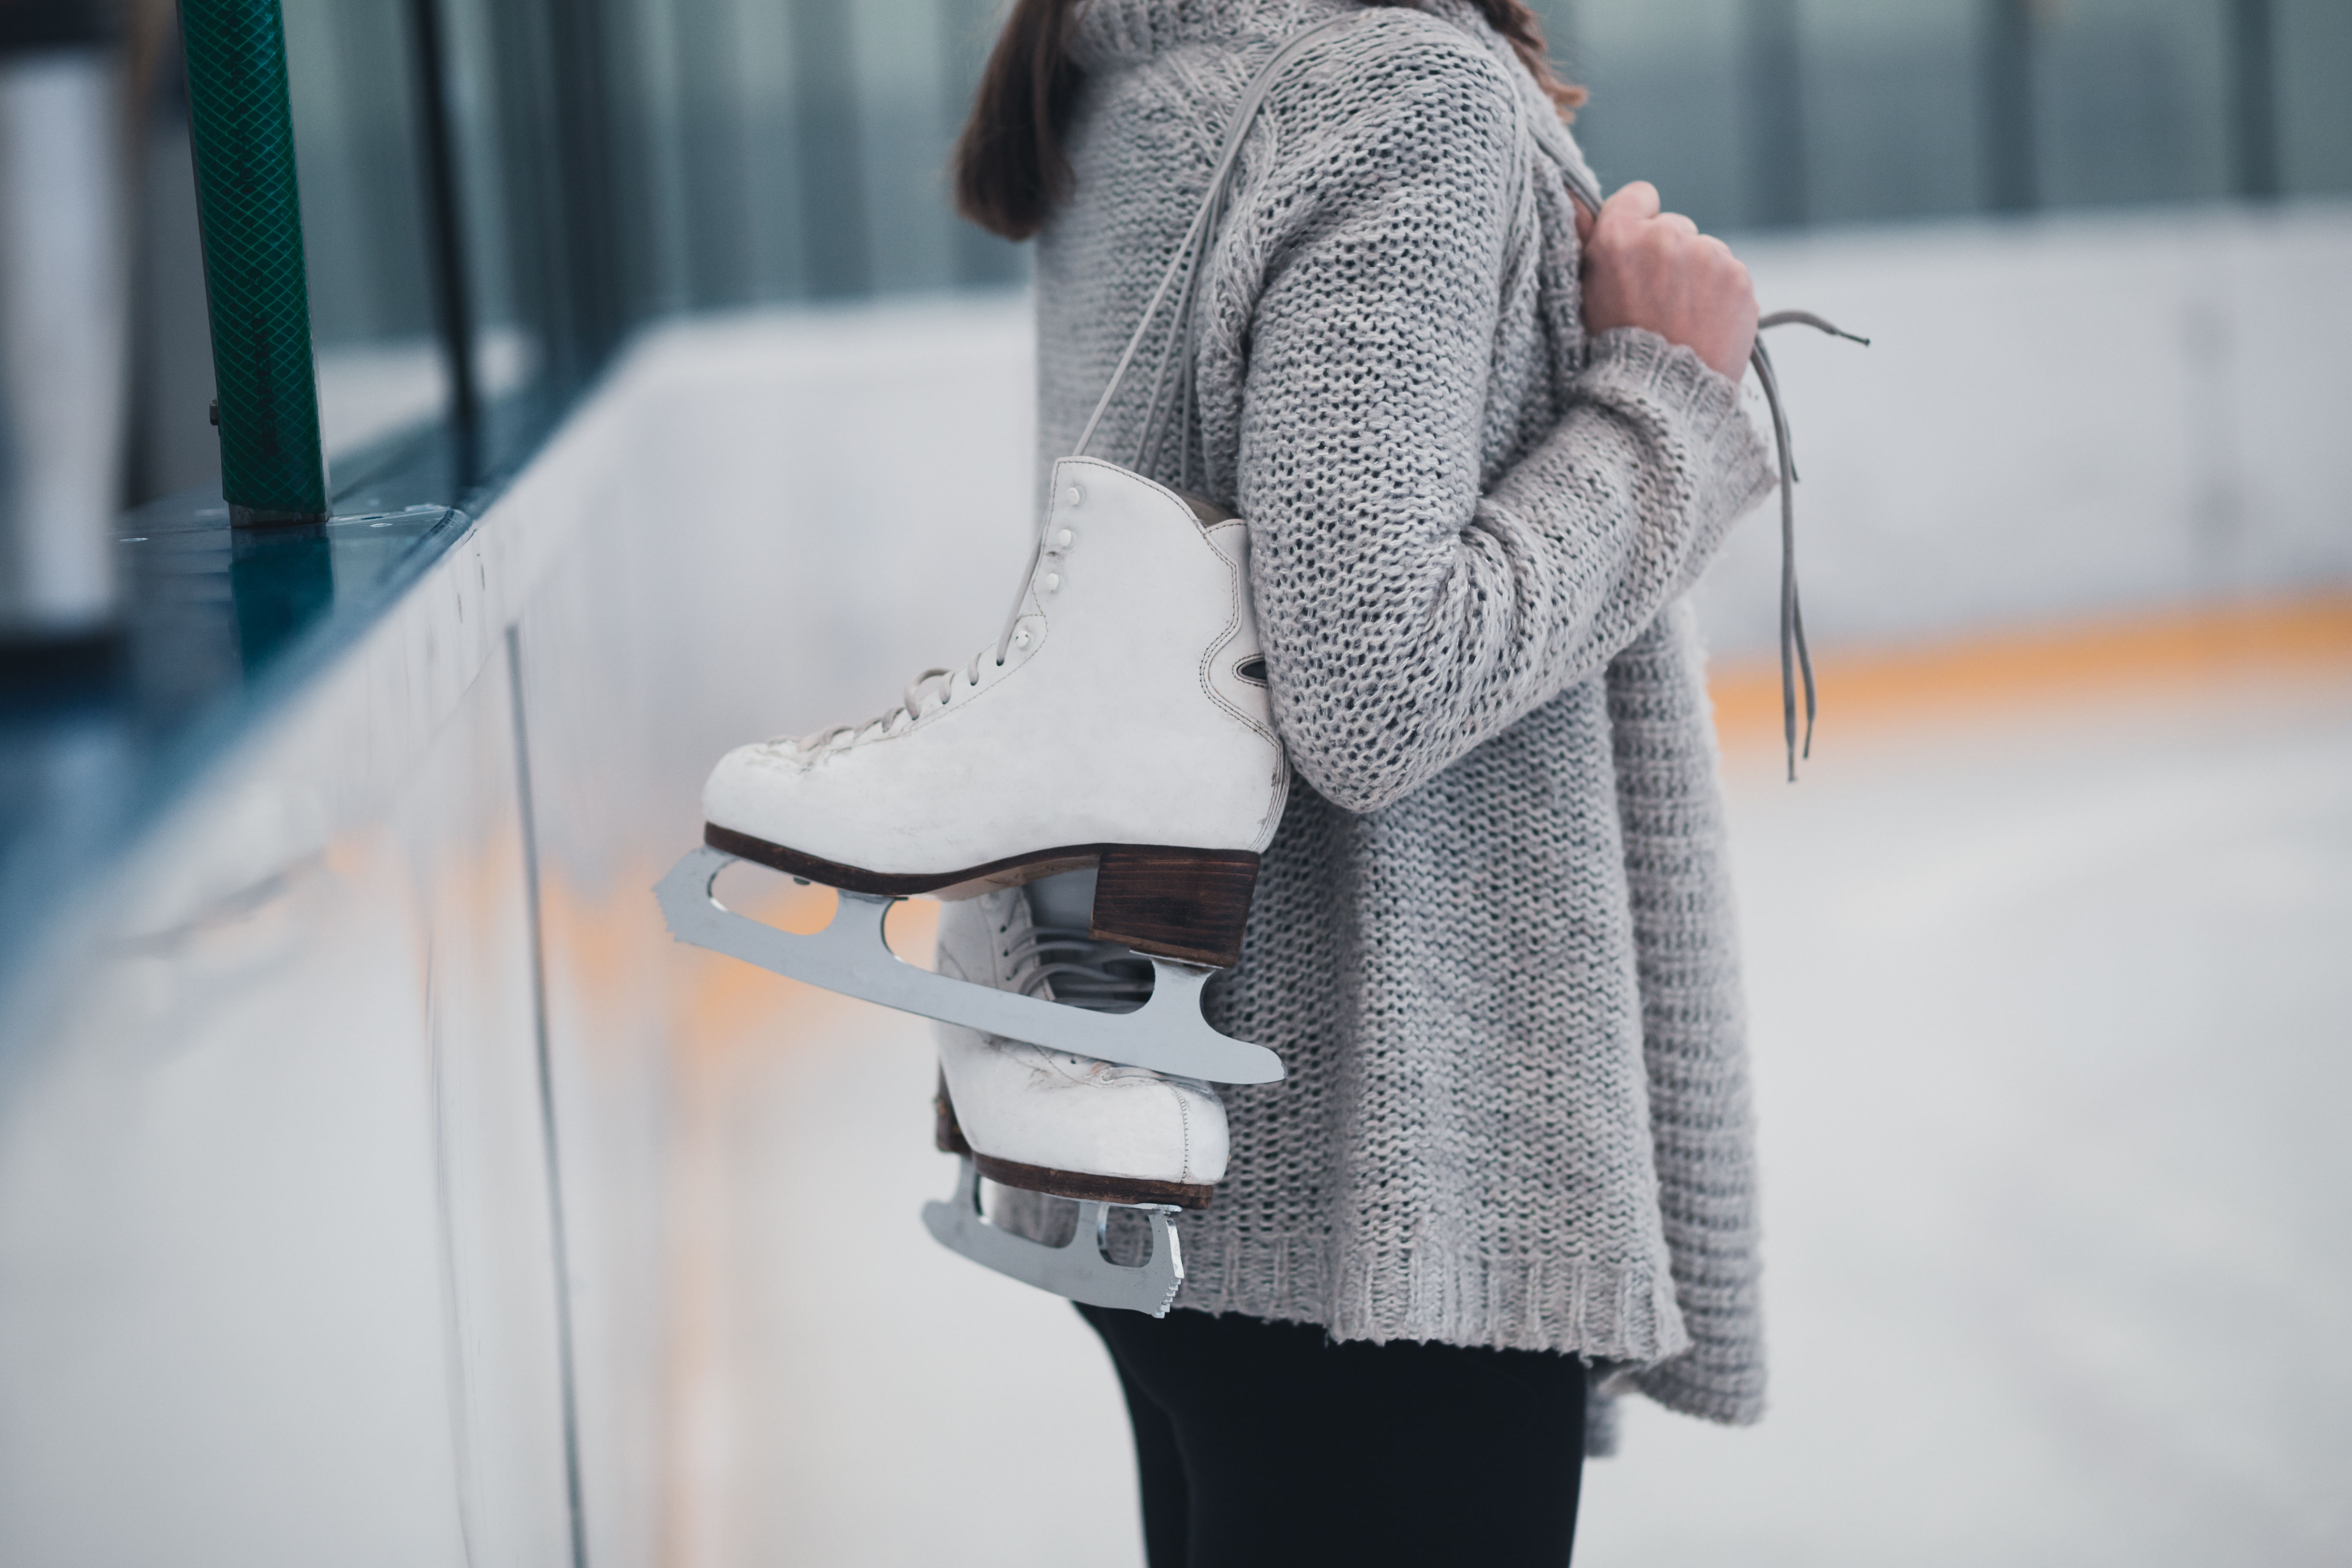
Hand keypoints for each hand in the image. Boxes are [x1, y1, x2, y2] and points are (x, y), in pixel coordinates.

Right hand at [1575, 182, 1756, 383]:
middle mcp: (1667, 237)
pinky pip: (1728, 274)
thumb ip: (1585, 242)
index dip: (1635, 222)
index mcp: (1619, 238)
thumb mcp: (1584, 296)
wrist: (1661, 401)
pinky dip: (1719, 294)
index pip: (1637, 195)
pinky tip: (1702, 325)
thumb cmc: (1612, 354)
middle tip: (1655, 301)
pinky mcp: (1739, 279)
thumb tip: (1573, 198)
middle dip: (1666, 255)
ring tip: (1680, 319)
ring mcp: (1708, 256)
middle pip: (1674, 226)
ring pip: (1703, 251)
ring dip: (1694, 276)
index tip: (1634, 252)